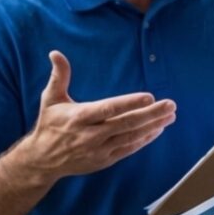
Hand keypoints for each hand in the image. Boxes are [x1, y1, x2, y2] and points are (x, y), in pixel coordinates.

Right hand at [13, 50, 176, 183]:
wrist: (42, 161)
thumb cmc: (49, 125)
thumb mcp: (50, 99)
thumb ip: (59, 76)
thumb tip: (55, 53)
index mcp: (79, 117)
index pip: (109, 109)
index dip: (130, 103)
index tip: (149, 96)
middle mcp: (91, 135)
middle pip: (126, 123)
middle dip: (151, 114)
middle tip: (171, 105)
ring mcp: (99, 149)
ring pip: (131, 137)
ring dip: (153, 126)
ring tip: (170, 116)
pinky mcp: (104, 160)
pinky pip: (128, 149)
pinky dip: (144, 140)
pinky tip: (158, 130)